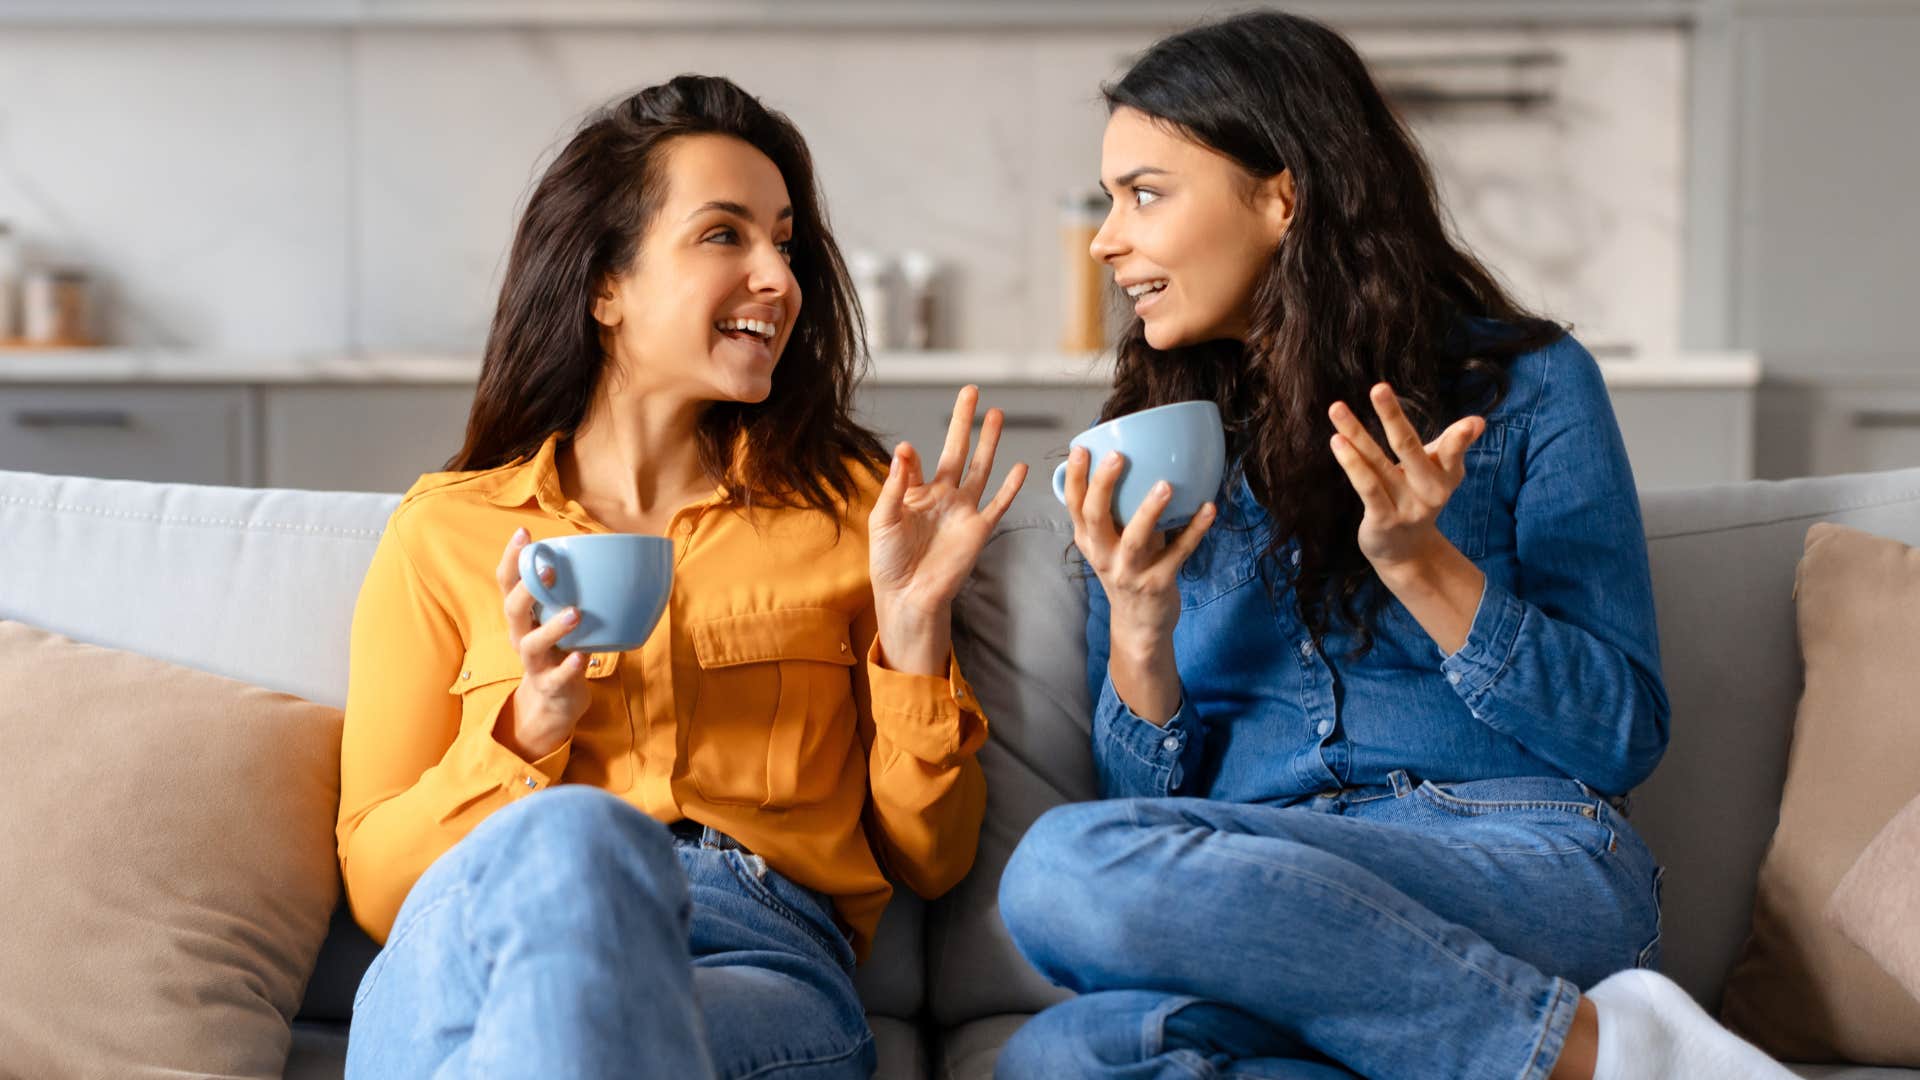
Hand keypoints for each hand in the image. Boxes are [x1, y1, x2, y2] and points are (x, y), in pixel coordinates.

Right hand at [495, 528, 590, 760]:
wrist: (555, 702)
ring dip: (553, 627)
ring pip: (532, 644)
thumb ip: (572, 591)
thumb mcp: (559, 618)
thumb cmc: (561, 648)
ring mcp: (534, 662)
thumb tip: (609, 553)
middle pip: (512, 608)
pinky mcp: (550, 686)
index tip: (524, 533)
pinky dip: (568, 667)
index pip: (507, 582)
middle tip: (550, 570)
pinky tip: (581, 657)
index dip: (512, 558)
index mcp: (523, 614)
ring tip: (575, 613)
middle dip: (527, 588)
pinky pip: (556, 678)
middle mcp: (522, 635)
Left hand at [868, 385, 1026, 672]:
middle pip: (957, 450)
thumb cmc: (889, 562)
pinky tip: (1021, 466)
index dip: (911, 457)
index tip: (908, 452)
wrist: (909, 597)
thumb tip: (904, 448)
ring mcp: (963, 511)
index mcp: (915, 493)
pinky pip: (998, 504)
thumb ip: (896, 484)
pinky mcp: (979, 529)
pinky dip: (1010, 486)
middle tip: (971, 391)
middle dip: (964, 421)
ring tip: (997, 414)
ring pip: (980, 468)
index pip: (917, 462)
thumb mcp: (883, 519)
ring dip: (989, 442)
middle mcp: (942, 497)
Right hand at [1061, 444, 1215, 659]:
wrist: (1139, 626)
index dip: (1075, 477)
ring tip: (1164, 485)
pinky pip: (1178, 554)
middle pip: (1095, 517)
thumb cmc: (1128, 572)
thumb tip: (1140, 459)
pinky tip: (1209, 508)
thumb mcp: (1112, 544)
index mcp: (1089, 540)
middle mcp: (1103, 555)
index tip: (1082, 447)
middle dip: (1102, 485)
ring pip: (1135, 539)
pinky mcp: (1157, 584)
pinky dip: (1195, 530)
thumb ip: (1118, 511)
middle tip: (1117, 456)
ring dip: (1150, 511)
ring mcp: (1129, 572)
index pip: (1074, 505)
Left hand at [1327, 383, 1487, 653]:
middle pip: (1409, 447)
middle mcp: (1429, 491)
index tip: (1472, 423)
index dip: (1460, 438)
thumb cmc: (1420, 497)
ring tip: (1337, 409)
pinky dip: (1351, 464)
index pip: (1452, 452)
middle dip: (1393, 416)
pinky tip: (1337, 441)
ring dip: (1356, 434)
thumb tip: (1478, 420)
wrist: (1406, 552)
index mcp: (1448, 476)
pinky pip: (1366, 486)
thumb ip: (1453, 444)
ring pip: (1377, 463)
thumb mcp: (1440, 471)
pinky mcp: (1382, 519)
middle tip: (1378, 387)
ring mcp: (1405, 507)